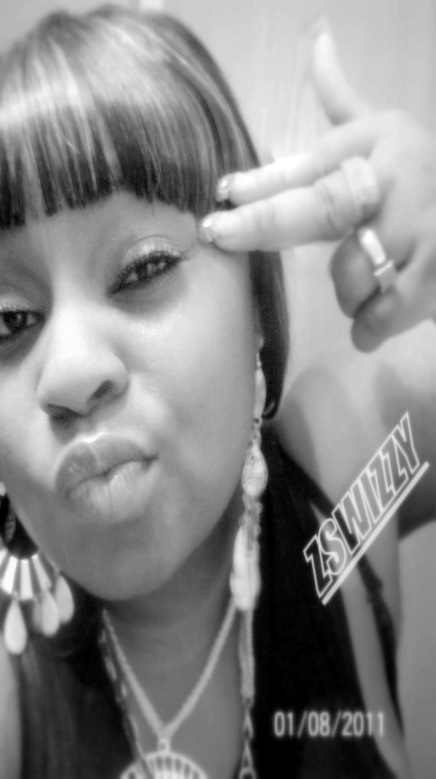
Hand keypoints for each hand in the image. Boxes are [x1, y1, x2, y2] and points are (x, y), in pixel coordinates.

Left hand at [198, 27, 435, 350]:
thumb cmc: (419, 178)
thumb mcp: (384, 134)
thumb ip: (340, 101)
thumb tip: (317, 34)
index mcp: (380, 142)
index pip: (309, 166)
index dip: (260, 186)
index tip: (219, 199)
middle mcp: (400, 176)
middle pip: (322, 208)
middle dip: (265, 223)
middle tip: (221, 234)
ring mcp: (422, 225)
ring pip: (351, 272)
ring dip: (348, 291)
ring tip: (367, 285)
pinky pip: (383, 313)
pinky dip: (370, 326)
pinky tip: (369, 328)